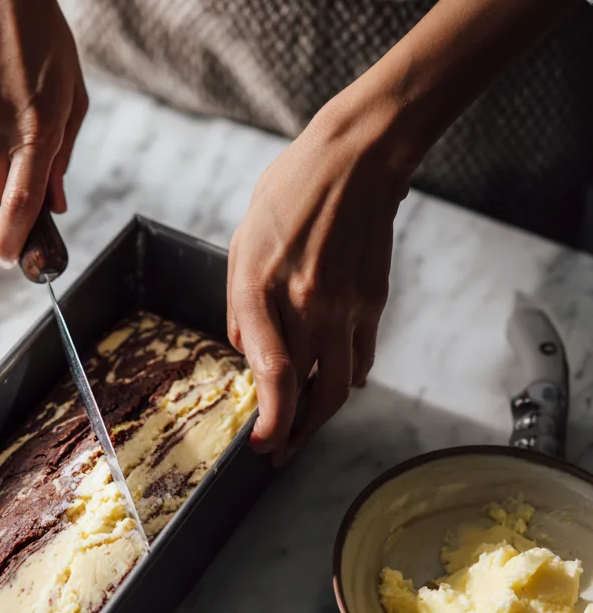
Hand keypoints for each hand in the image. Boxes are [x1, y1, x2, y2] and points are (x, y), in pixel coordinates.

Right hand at [0, 0, 87, 262]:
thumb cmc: (44, 38)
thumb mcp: (71, 95)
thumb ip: (62, 155)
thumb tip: (55, 204)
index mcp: (38, 122)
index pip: (22, 197)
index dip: (15, 235)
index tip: (9, 261)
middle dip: (5, 185)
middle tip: (16, 148)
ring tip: (1, 90)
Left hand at [227, 100, 407, 464]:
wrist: (355, 161)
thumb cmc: (289, 196)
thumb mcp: (242, 245)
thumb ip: (240, 305)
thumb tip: (247, 353)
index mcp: (262, 288)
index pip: (274, 373)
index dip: (271, 419)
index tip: (262, 443)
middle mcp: (308, 305)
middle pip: (311, 393)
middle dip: (292, 434)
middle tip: (278, 452)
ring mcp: (347, 307)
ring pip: (341, 386)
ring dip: (321, 418)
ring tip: (302, 430)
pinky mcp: (373, 303)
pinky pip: (362, 359)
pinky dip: (346, 381)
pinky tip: (332, 386)